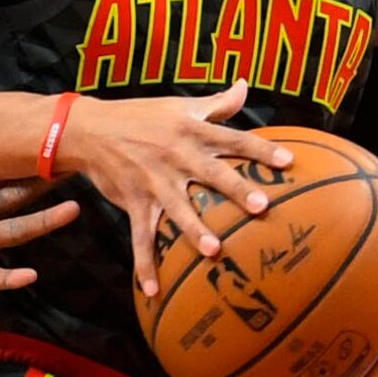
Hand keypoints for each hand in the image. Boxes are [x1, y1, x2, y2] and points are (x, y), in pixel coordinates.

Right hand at [49, 82, 293, 295]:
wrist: (88, 130)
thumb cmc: (140, 116)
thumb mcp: (179, 105)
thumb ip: (217, 103)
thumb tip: (245, 86)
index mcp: (191, 131)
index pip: (233, 139)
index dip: (260, 150)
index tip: (288, 163)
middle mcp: (176, 156)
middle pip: (211, 173)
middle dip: (235, 189)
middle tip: (260, 206)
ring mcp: (154, 181)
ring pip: (177, 207)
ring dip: (193, 229)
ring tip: (213, 250)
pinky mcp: (134, 202)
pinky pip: (141, 236)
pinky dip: (145, 264)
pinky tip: (152, 290)